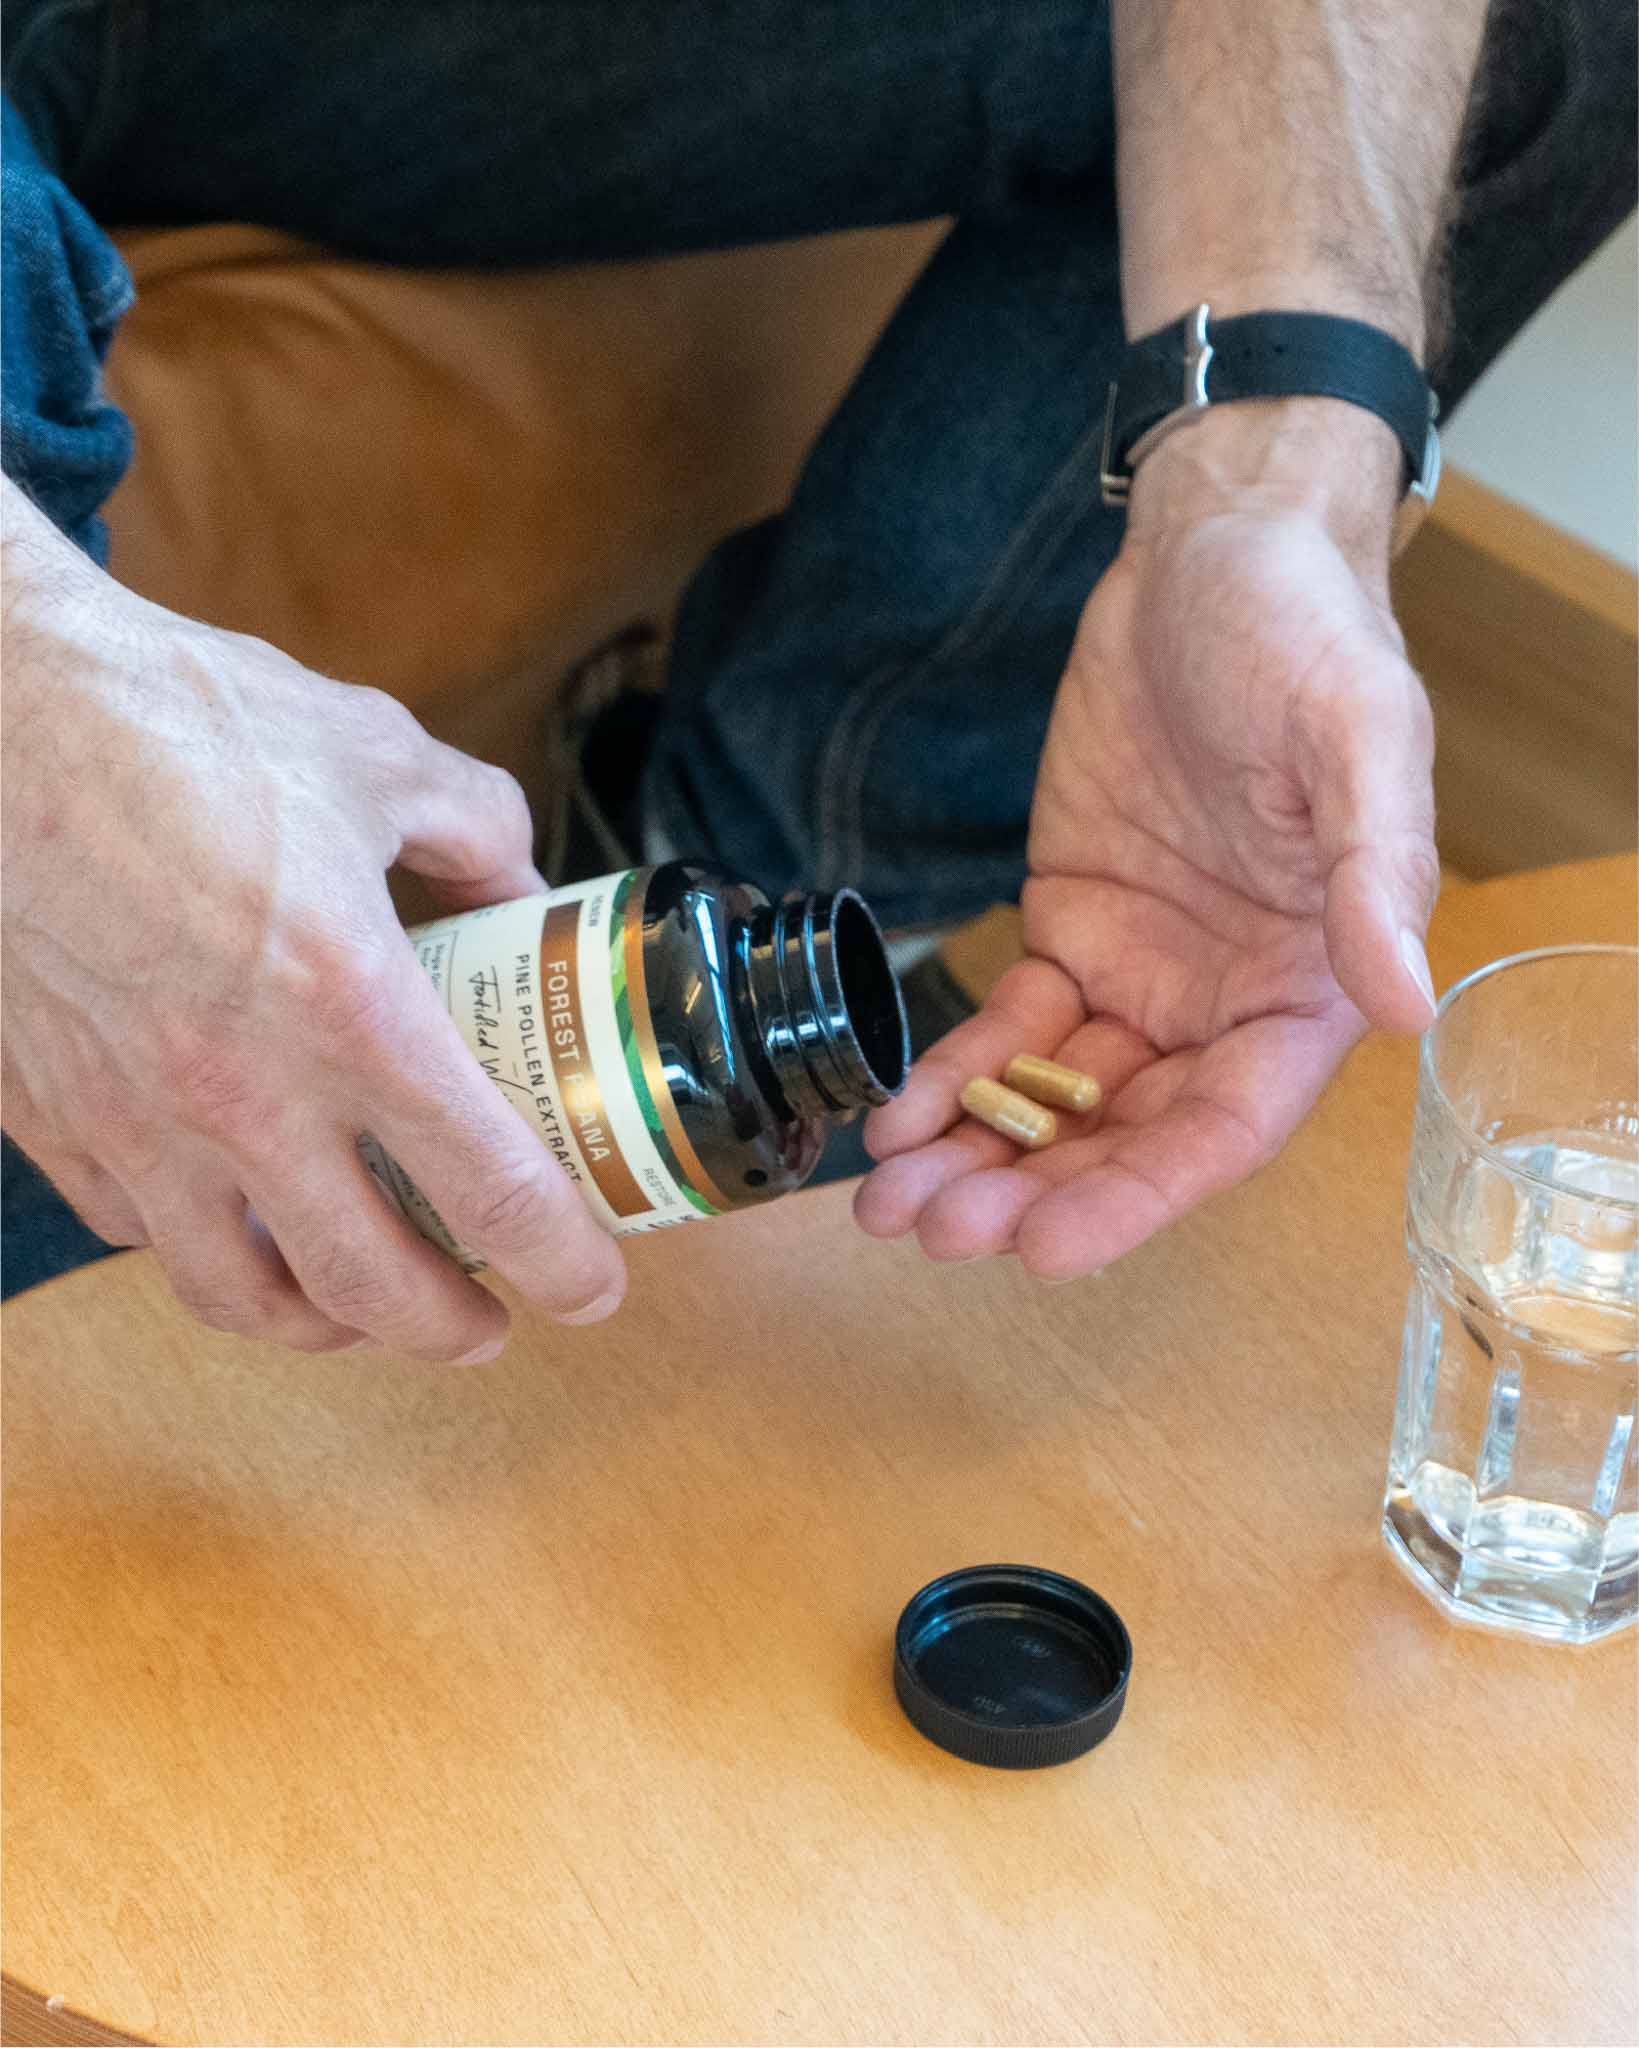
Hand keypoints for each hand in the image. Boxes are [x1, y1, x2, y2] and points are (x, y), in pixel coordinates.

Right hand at [2, 482, 624, 1356]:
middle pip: (371, 1283)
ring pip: (242, 1293)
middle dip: (451, 1330)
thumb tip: (518, 892)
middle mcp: (244, 1090)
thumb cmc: (176, 722)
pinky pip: (140, 1232)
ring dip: (324, 1327)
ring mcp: (137, 1117)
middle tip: (492, 1325)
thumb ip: (477, 832)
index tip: (592, 1285)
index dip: (562, 1259)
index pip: (489, 1187)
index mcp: (351, 1005)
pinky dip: (207, 1253)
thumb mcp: (374, 754)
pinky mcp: (52, 1115)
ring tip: (367, 1312)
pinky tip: (240, 1229)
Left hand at [857, 400, 1438, 1278]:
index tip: (1048, 1248)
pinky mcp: (1071, 929)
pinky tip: (896, 1118)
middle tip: (931, 1230)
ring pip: (1057, 1097)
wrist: (1208, 554)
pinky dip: (950, 1076)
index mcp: (1310, 982)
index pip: (1226, 1126)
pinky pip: (1008, 1027)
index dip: (1140, 1195)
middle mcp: (1225, 1001)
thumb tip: (1403, 1002)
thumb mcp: (1359, 739)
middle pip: (1125, 1133)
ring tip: (890, 1202)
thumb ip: (1375, 874)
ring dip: (978, 1156)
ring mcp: (1142, 973)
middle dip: (1030, 1192)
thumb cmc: (1305, 637)